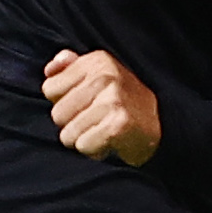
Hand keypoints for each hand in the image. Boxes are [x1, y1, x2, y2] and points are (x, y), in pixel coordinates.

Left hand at [43, 49, 161, 163]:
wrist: (162, 125)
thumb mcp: (99, 75)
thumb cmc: (122, 102)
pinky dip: (94, 151)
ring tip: (102, 132)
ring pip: (68, 134)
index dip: (63, 102)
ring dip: (83, 139)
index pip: (49, 88)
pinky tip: (109, 143)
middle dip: (72, 124)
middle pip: (57, 114)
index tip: (84, 104)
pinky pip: (83, 146)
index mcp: (97, 61)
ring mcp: (113, 100)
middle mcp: (105, 76)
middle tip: (95, 121)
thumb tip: (49, 69)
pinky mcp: (118, 124)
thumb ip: (71, 67)